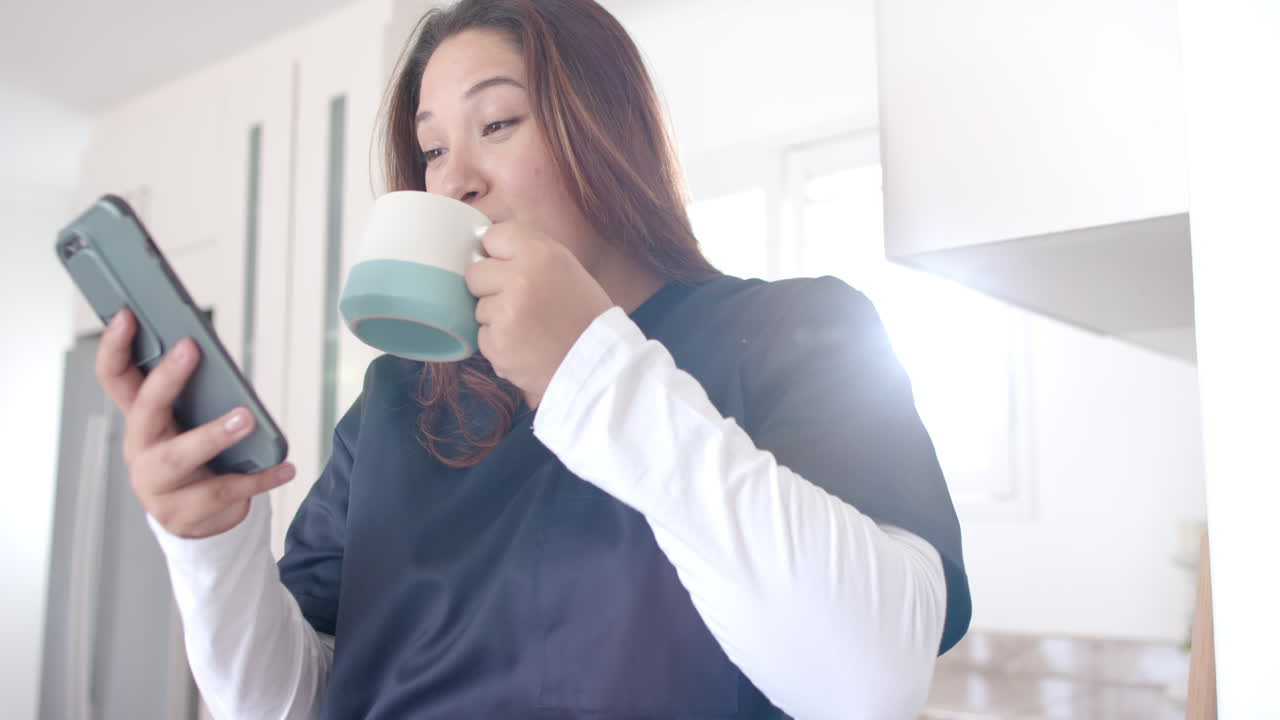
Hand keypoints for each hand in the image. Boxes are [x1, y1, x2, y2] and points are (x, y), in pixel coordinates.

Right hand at [95, 309, 295, 538]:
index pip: (115, 378)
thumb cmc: (195, 457)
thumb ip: (197, 393)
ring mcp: (156, 485)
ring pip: (179, 457)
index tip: (127, 316)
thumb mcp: (190, 423)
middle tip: (190, 349)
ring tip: (246, 418)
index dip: (114, 347)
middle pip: (144, 411)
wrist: (197, 517)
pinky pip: (224, 490)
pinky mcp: (183, 513)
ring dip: (213, 434)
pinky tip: (285, 468)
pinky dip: (259, 478)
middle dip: (165, 379)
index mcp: (140, 419)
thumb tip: (217, 354)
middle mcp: (141, 449)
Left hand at [465, 222, 613, 404]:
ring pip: (478, 307)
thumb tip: (486, 249)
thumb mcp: (567, 267)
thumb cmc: (585, 315)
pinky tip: (525, 345)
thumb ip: (529, 253)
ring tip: (530, 327)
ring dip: (496, 317)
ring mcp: (506, 313)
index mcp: (540, 253)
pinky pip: (482, 336)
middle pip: (475, 272)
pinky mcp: (497, 344)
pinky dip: (499, 342)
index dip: (498, 253)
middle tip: (521, 301)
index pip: (493, 236)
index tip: (509, 266)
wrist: (599, 364)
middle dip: (490, 287)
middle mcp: (520, 278)